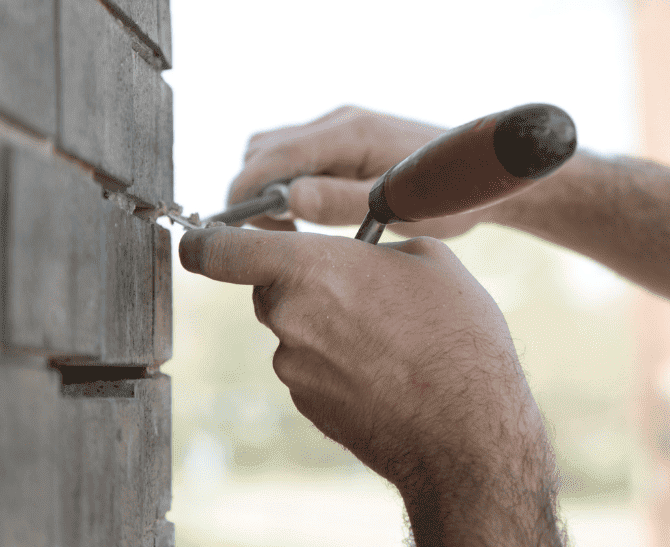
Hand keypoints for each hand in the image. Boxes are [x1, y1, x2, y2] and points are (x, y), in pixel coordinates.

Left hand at [177, 226, 548, 498]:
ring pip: (294, 330)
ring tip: (387, 334)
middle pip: (268, 289)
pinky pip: (309, 367)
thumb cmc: (457, 336)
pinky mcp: (307, 406)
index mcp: (311, 270)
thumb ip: (377, 246)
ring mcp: (294, 368)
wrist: (468, 429)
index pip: (221, 251)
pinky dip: (334, 362)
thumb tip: (364, 256)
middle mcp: (289, 319)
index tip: (201, 241)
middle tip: (356, 287)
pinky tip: (382, 367)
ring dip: (325, 324)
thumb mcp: (430, 258)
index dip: (204, 242)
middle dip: (302, 282)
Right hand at [226, 105, 491, 238]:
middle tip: (278, 235)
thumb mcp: (400, 208)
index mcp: (349, 133)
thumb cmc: (451, 195)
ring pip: (275, 150)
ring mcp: (342, 125)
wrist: (485, 173)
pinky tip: (313, 212)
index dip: (245, 195)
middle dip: (254, 192)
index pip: (270, 157)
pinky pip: (297, 154)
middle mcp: (339, 121)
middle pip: (263, 150)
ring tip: (296, 227)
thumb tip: (288, 199)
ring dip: (270, 187)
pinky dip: (289, 181)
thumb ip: (342, 201)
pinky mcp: (346, 137)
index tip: (243, 235)